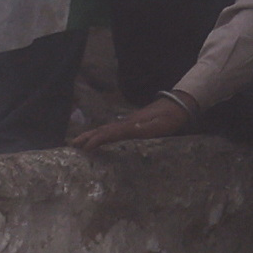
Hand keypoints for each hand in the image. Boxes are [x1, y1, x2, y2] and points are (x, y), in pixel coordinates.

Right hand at [71, 95, 198, 153]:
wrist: (178, 104)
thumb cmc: (171, 118)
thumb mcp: (161, 125)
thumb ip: (146, 128)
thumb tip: (130, 129)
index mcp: (132, 124)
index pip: (111, 132)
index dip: (98, 139)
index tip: (85, 147)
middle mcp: (127, 122)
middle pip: (104, 129)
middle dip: (88, 137)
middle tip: (73, 145)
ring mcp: (128, 121)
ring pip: (106, 128)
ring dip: (92, 135)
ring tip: (78, 142)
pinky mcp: (131, 123)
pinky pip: (112, 129)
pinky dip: (101, 134)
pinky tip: (98, 138)